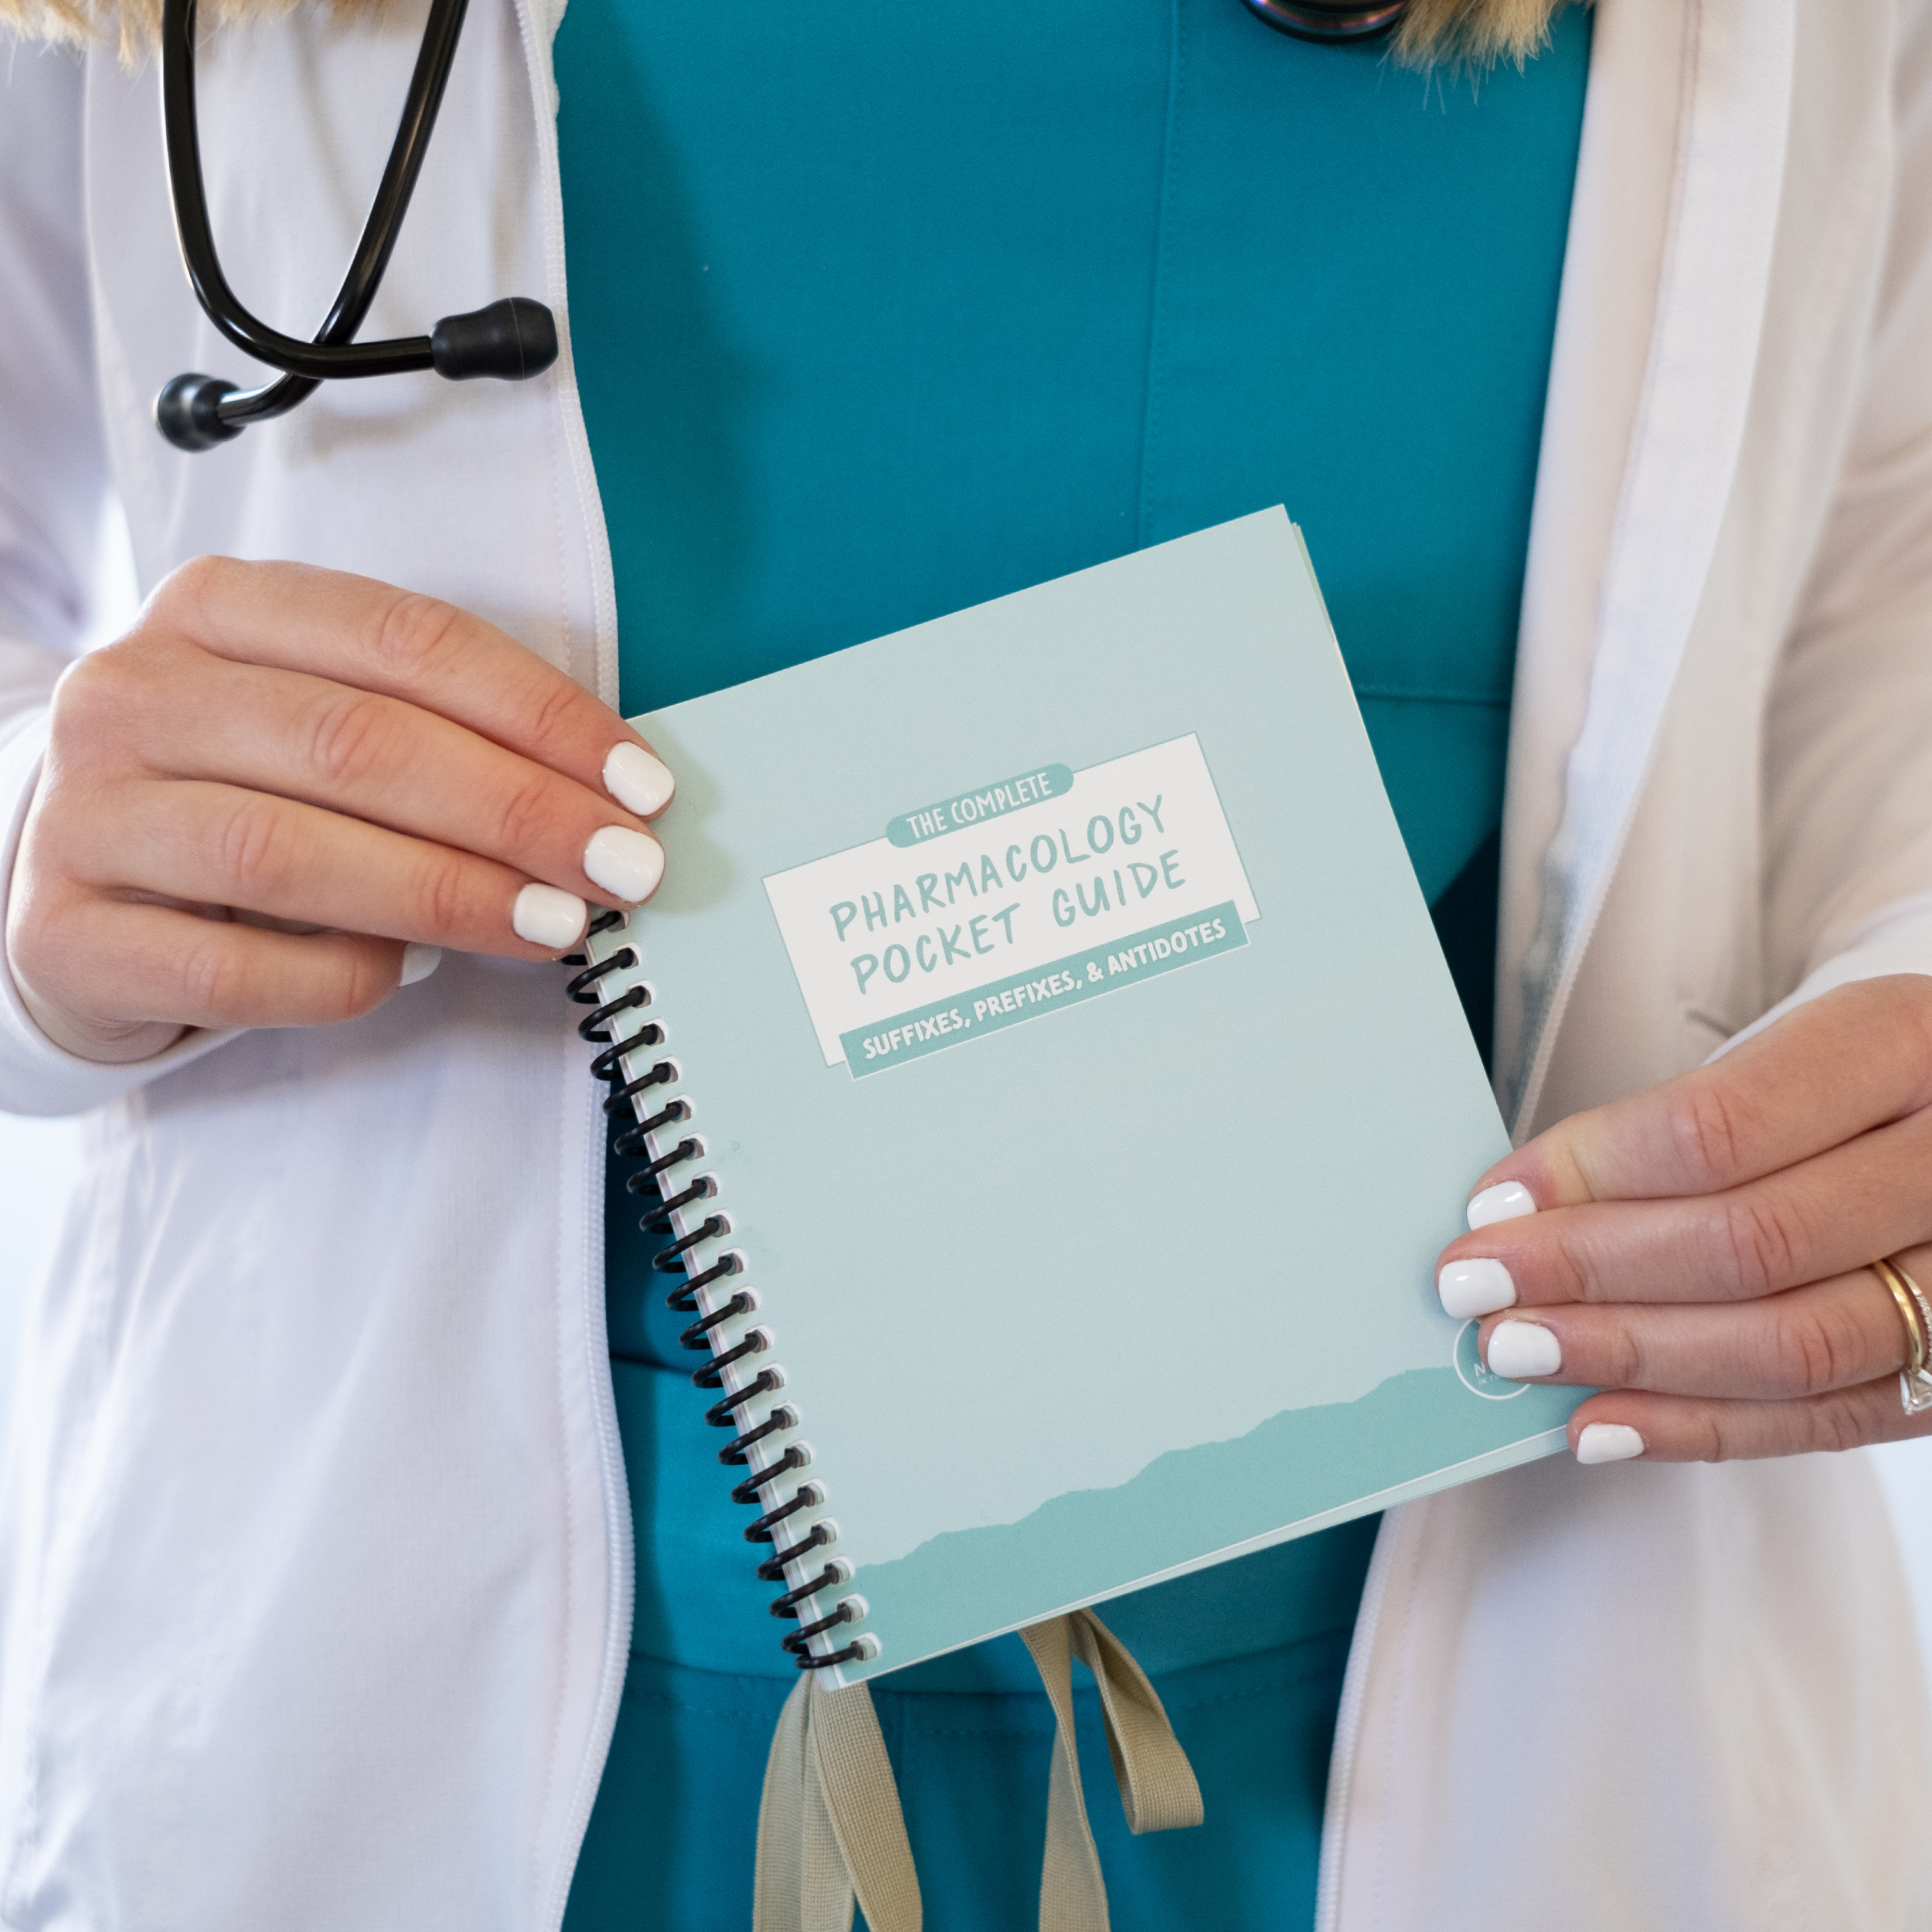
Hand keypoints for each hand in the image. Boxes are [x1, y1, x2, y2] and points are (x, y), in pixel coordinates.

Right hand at [5, 557, 674, 1063]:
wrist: (69, 877)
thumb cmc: (237, 790)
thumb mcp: (317, 722)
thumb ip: (433, 733)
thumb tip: (601, 802)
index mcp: (215, 609)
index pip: (405, 640)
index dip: (539, 713)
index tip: (639, 783)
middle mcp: (136, 695)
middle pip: (355, 742)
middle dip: (515, 810)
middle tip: (620, 867)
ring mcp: (87, 814)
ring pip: (286, 850)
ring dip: (447, 894)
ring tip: (556, 925)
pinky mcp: (68, 936)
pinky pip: (226, 968)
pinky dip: (336, 975)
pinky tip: (407, 975)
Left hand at [1434, 975, 1931, 1461]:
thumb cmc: (1876, 1082)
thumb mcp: (1805, 1049)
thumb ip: (1695, 1121)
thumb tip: (1532, 1206)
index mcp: (1900, 1047)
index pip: (1718, 1130)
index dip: (1589, 1176)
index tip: (1494, 1205)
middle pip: (1748, 1242)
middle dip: (1588, 1272)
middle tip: (1478, 1287)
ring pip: (1791, 1344)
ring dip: (1631, 1357)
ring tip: (1521, 1352)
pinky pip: (1828, 1417)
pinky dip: (1702, 1427)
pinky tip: (1602, 1423)